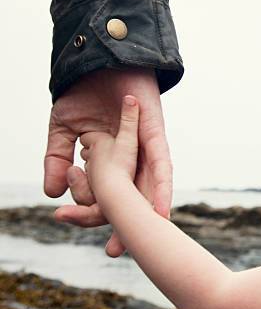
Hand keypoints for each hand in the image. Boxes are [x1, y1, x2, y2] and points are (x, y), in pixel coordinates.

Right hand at [45, 68, 172, 256]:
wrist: (97, 58)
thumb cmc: (85, 92)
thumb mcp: (64, 129)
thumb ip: (59, 159)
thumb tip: (52, 193)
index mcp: (111, 161)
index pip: (107, 195)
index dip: (99, 215)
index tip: (97, 240)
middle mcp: (132, 159)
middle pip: (133, 197)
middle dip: (126, 225)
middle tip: (116, 250)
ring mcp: (145, 147)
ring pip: (149, 186)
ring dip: (147, 213)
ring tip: (147, 241)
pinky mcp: (155, 133)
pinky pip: (160, 162)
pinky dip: (161, 185)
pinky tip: (160, 208)